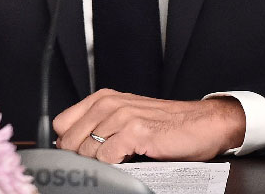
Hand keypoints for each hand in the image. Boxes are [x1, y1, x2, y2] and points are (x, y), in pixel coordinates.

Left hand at [53, 89, 245, 162]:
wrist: (204, 123)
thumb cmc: (167, 124)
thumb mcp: (126, 118)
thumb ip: (99, 126)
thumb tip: (70, 146)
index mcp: (102, 99)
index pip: (61, 123)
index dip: (65, 143)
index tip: (72, 156)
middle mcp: (108, 104)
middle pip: (70, 139)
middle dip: (78, 157)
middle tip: (92, 166)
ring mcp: (121, 117)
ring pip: (87, 150)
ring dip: (97, 163)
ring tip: (113, 164)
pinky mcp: (136, 132)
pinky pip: (108, 157)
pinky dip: (112, 166)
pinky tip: (126, 163)